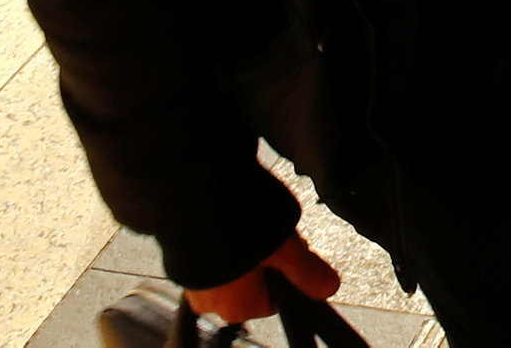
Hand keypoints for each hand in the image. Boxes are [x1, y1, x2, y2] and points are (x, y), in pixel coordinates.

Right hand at [184, 234, 339, 321]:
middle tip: (271, 234)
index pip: (276, 300)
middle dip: (267, 260)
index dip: (288, 273)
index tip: (290, 251)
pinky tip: (231, 223)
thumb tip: (328, 287)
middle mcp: (213, 304)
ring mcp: (195, 285)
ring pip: (234, 271)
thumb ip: (307, 271)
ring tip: (249, 224)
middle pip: (255, 284)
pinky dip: (223, 244)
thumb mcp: (285, 249)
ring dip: (246, 250)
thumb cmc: (234, 229)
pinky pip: (212, 258)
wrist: (191, 201)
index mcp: (240, 309)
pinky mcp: (182, 264)